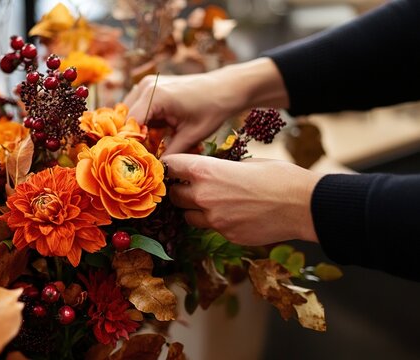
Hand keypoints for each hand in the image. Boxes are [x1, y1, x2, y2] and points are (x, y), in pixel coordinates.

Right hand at [123, 58, 288, 153]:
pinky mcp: (151, 87)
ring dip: (136, 131)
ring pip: (129, 114)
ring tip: (148, 148)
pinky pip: (138, 109)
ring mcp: (147, 85)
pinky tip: (154, 137)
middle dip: (132, 139)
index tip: (137, 162)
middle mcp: (146, 86)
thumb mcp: (191, 136)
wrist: (226, 88)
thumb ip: (170, 155)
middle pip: (125, 119)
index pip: (129, 125)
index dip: (131, 145)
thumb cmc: (212, 109)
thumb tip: (156, 171)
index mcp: (155, 96)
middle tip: (142, 158)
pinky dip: (142, 124)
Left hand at [164, 154, 321, 245]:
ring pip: (188, 217)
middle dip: (180, 190)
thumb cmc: (280, 177)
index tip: (172, 167)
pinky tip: (234, 214)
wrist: (304, 205)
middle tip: (190, 186)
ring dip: (194, 210)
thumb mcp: (245, 163)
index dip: (170, 166)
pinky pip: (211, 228)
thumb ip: (220, 168)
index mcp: (206, 171)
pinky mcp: (226, 235)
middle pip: (174, 195)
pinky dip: (216, 222)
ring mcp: (214, 219)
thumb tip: (209, 171)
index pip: (171, 165)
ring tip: (213, 202)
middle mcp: (204, 196)